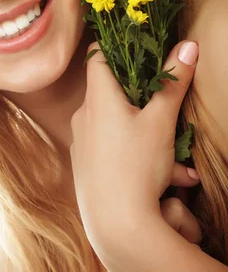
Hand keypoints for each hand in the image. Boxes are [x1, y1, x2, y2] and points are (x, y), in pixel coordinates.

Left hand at [70, 40, 198, 260]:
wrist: (116, 226)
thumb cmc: (137, 167)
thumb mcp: (161, 122)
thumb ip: (174, 82)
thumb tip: (188, 45)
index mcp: (97, 99)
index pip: (97, 56)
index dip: (116, 46)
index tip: (138, 47)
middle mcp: (84, 117)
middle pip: (113, 93)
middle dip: (148, 103)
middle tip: (171, 111)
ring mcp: (83, 143)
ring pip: (120, 128)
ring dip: (151, 138)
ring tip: (181, 168)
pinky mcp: (86, 166)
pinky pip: (114, 151)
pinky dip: (138, 157)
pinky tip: (167, 179)